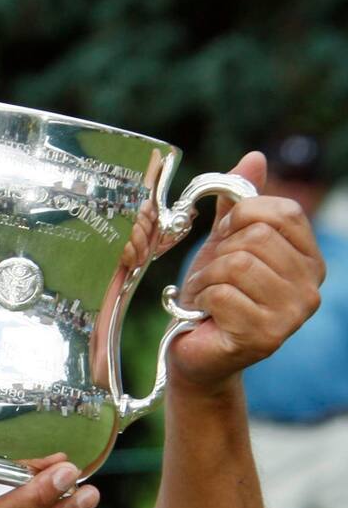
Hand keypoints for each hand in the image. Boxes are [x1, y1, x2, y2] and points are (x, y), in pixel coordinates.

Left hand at [173, 152, 324, 391]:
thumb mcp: (224, 242)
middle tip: (212, 276)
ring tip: (207, 295)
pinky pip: (223, 293)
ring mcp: (293, 314)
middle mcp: (311, 286)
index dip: (242, 217)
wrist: (195, 350)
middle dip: (218, 252)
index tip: (225, 239)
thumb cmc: (212, 294)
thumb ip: (239, 203)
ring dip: (207, 278)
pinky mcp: (266, 336)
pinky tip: (205, 314)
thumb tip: (254, 157)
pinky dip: (201, 299)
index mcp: (308, 257)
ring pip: (238, 264)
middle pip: (257, 237)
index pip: (283, 211)